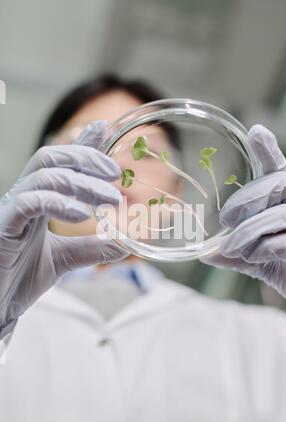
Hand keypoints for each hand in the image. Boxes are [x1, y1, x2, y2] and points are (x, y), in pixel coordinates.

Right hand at [0, 121, 125, 337]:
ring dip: (82, 182)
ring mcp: (12, 209)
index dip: (81, 144)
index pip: (60, 163)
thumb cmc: (19, 278)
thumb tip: (124, 244)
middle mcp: (24, 198)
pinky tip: (81, 215)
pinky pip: (29, 202)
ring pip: (45, 175)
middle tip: (116, 174)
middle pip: (52, 157)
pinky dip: (58, 203)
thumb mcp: (64, 259)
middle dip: (86, 158)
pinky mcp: (4, 225)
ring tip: (110, 199)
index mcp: (38, 201)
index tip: (104, 128)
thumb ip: (90, 248)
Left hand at [202, 124, 285, 310]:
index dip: (268, 151)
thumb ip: (236, 255)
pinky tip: (253, 257)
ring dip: (249, 231)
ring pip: (282, 213)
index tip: (255, 133)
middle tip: (224, 219)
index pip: (279, 172)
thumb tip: (205, 253)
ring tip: (231, 247)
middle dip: (247, 198)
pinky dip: (266, 248)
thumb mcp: (260, 262)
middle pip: (280, 183)